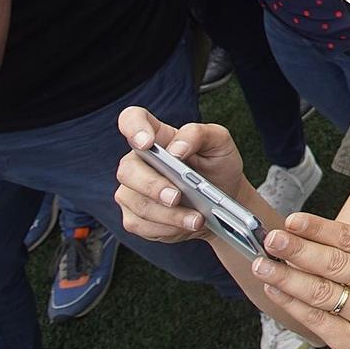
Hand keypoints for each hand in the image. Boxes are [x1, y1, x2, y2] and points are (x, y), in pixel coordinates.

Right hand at [113, 107, 246, 241]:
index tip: (147, 142)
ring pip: (136, 202)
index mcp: (158, 136)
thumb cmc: (218, 167)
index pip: (132, 120)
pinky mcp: (134, 215)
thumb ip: (199, 134)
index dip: (133, 128)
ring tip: (195, 218)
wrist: (222, 204)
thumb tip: (176, 148)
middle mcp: (139, 161)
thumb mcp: (220, 144)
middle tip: (177, 196)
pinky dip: (165, 228)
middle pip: (127, 170)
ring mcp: (133, 189)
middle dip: (153, 186)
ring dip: (167, 214)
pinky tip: (184, 225)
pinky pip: (141, 224)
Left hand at [249, 212, 349, 348]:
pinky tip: (273, 290)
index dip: (318, 228)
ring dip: (286, 277)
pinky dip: (290, 302)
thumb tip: (294, 238)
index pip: (349, 238)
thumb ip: (344, 256)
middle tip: (271, 240)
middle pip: (333, 264)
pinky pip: (315, 317)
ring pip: (320, 291)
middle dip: (297, 250)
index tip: (291, 221)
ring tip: (262, 265)